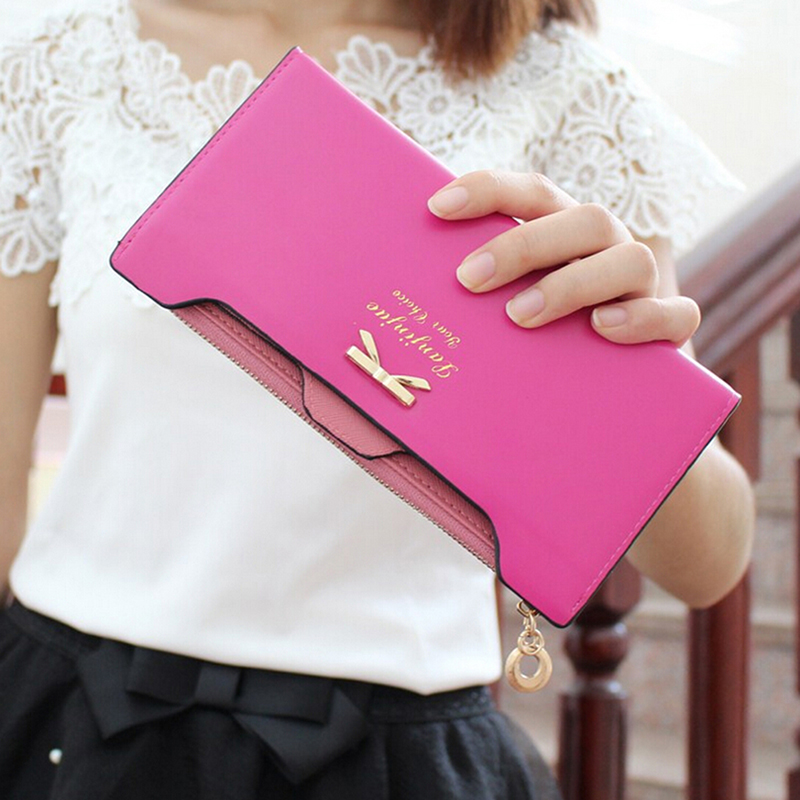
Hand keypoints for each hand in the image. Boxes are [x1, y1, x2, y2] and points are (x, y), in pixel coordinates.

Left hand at [428, 171, 699, 347]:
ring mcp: (642, 284)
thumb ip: (481, 293)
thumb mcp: (510, 305)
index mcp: (565, 230)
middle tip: (469, 280)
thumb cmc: (544, 335)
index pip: (532, 192)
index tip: (437, 207)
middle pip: (583, 219)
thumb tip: (407, 299)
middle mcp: (607, 246)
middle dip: (522, 246)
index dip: (488, 190)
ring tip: (520, 317)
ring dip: (570, 285)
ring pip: (629, 259)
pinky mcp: (670, 325)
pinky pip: (675, 314)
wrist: (606, 382)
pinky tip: (600, 329)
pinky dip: (641, 319)